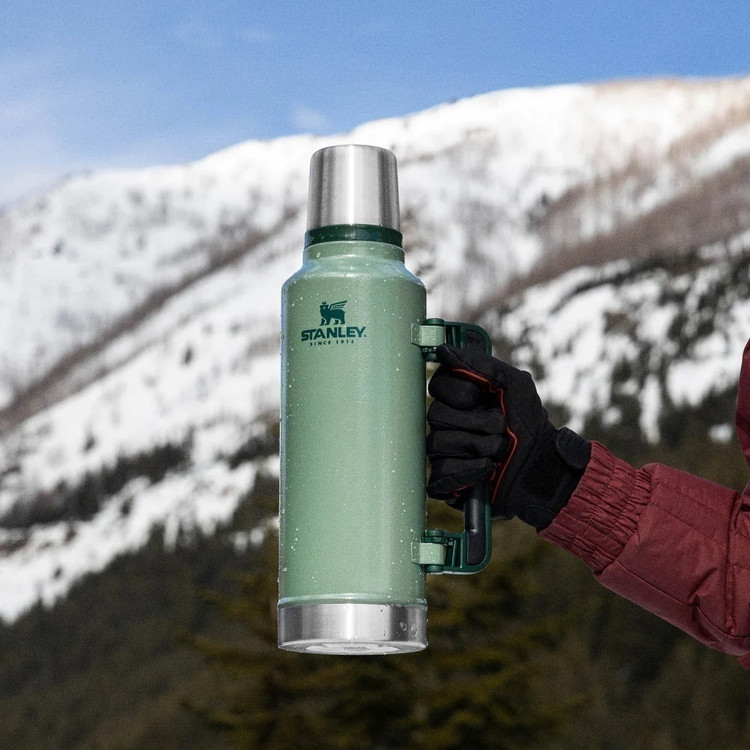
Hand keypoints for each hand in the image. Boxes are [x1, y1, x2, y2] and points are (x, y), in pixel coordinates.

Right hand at [426, 344, 589, 528]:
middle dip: (476, 422)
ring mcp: (444, 452)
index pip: (436, 385)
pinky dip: (469, 471)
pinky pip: (440, 474)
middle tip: (499, 427)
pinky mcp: (446, 481)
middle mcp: (446, 424)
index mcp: (458, 398)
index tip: (481, 396)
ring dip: (478, 446)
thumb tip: (444, 350)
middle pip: (436, 415)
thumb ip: (481, 364)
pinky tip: (488, 468)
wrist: (543, 465)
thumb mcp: (514, 384)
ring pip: (438, 444)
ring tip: (499, 450)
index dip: (459, 391)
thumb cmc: (529, 424)